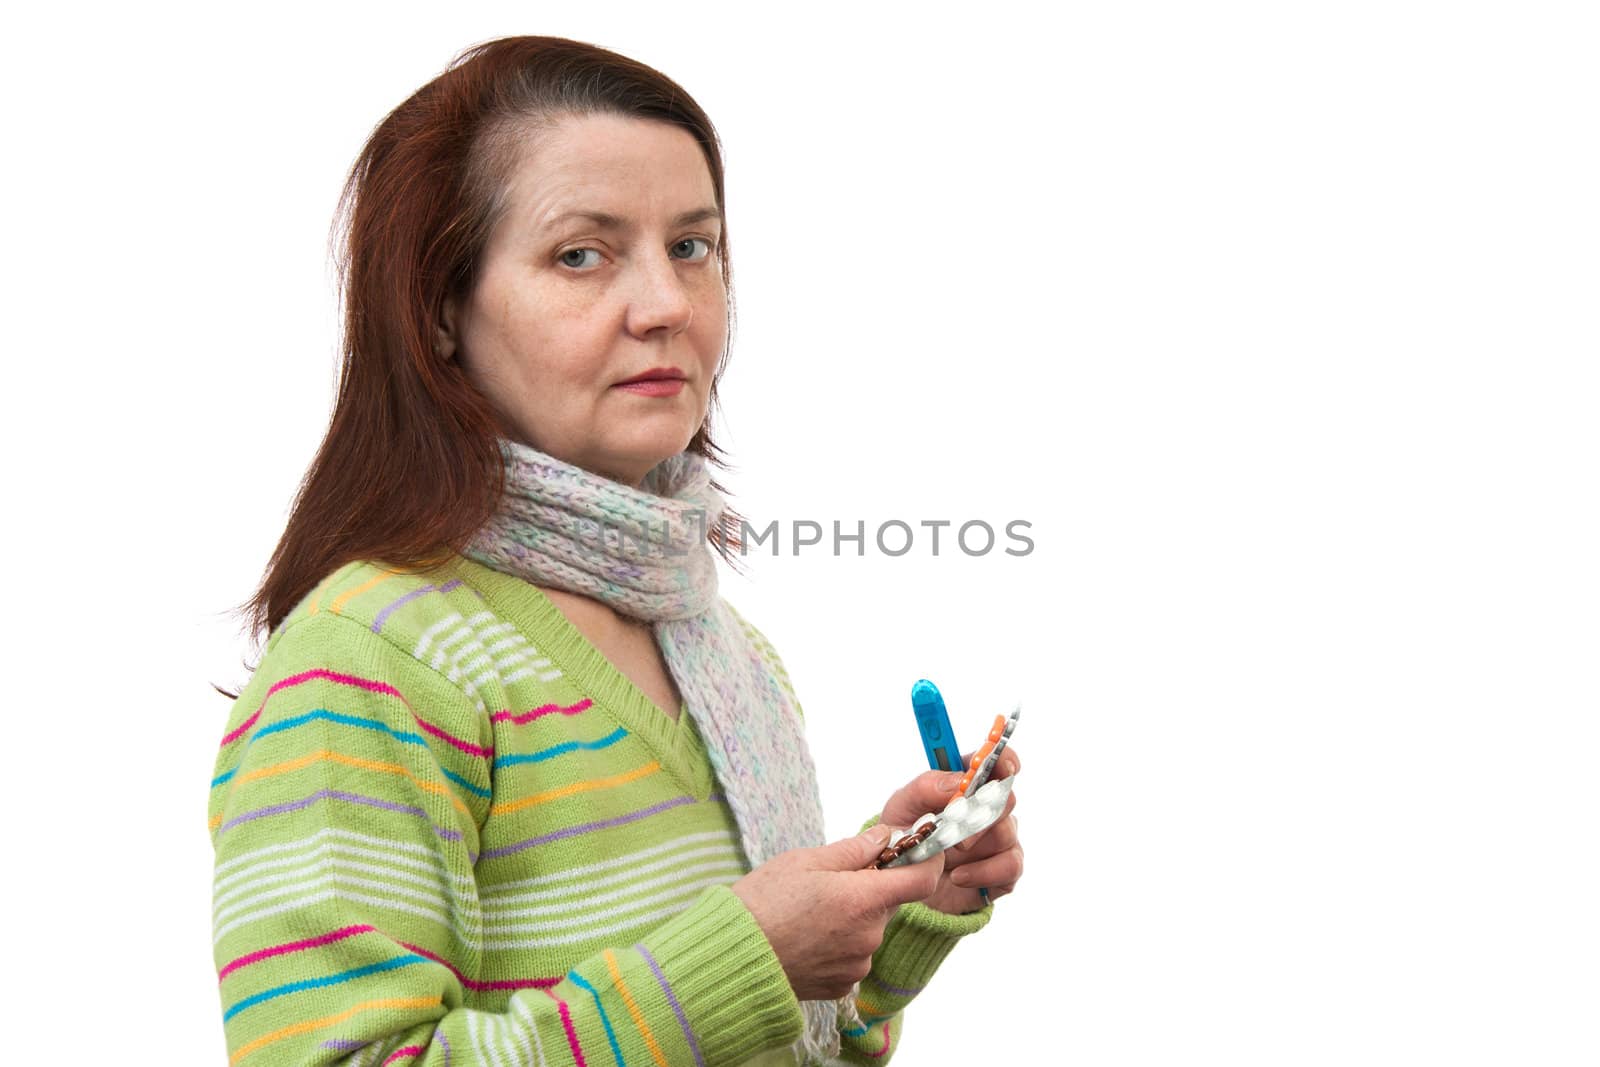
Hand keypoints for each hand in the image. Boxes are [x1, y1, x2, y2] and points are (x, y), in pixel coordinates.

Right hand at [730, 826, 945, 999]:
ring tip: (810, 914)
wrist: (730, 957)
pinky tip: (808, 937)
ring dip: (853, 918)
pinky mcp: (842, 986)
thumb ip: (853, 850)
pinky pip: (853, 956)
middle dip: (870, 889)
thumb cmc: (761, 904)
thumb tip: (885, 837)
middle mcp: (868, 936)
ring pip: (869, 930)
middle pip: (888, 904)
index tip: (923, 850)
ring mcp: (857, 965)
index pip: (921, 881)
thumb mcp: (804, 862)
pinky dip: (840, 944)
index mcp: (862, 900)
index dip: (929, 861)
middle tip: (831, 882)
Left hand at [877, 746, 1023, 914]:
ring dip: (976, 844)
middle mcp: (987, 809)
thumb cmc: (905, 836)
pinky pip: (1010, 866)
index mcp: (966, 785)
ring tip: (946, 855)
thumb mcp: (903, 807)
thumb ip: (926, 787)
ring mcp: (998, 840)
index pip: (996, 761)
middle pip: (1007, 797)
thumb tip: (959, 781)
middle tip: (955, 825)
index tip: (1001, 765)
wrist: (904, 882)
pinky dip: (984, 872)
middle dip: (981, 810)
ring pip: (1008, 831)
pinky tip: (958, 876)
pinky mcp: (1002, 870)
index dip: (1004, 758)